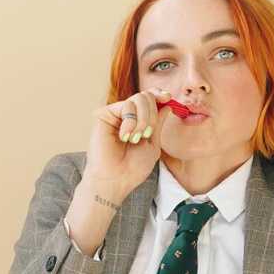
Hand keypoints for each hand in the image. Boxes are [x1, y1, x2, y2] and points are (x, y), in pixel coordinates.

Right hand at [83, 88, 172, 203]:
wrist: (116, 179)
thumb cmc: (133, 167)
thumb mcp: (153, 143)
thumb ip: (158, 123)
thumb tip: (166, 103)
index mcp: (138, 121)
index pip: (149, 99)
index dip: (159, 94)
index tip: (168, 98)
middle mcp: (126, 115)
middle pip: (146, 96)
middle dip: (152, 115)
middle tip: (146, 134)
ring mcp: (115, 114)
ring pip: (139, 98)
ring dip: (143, 120)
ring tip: (135, 139)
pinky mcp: (104, 114)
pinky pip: (127, 106)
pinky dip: (131, 121)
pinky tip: (125, 136)